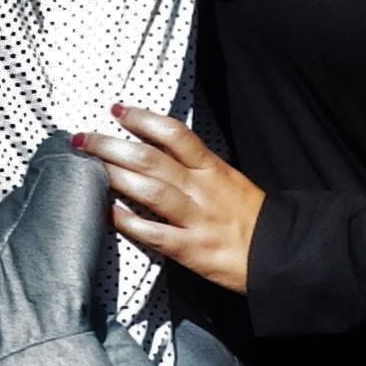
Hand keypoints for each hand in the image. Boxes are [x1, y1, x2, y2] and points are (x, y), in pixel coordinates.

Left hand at [78, 103, 264, 294]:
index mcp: (213, 169)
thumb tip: (159, 151)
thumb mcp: (230, 180)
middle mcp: (202, 189)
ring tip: (87, 166)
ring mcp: (196, 219)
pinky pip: (154, 233)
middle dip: (112, 146)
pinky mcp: (191, 249)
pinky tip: (107, 212)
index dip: (143, 119)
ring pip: (149, 191)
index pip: (175, 134)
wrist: (282, 255)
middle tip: (83, 138)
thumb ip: (198, 167)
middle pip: (150, 159)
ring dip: (114, 176)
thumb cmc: (253, 218)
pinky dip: (128, 222)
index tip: (116, 110)